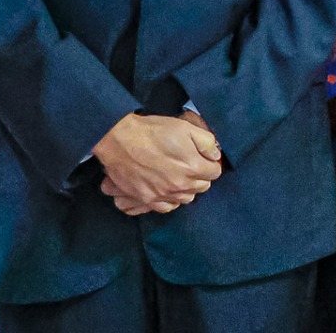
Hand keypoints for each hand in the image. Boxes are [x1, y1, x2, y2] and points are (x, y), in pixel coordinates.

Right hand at [93, 112, 222, 215]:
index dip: (210, 164)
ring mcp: (164, 194)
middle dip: (201, 176)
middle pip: (202, 187)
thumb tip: (215, 155)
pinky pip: (168, 207)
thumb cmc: (152, 132)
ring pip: (187, 198)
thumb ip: (207, 142)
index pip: (214, 173)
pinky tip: (168, 188)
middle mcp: (180, 184)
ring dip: (187, 188)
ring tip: (179, 176)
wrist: (120, 141)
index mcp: (193, 167)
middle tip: (191, 165)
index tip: (204, 159)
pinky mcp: (148, 199)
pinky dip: (171, 199)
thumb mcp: (186, 128)